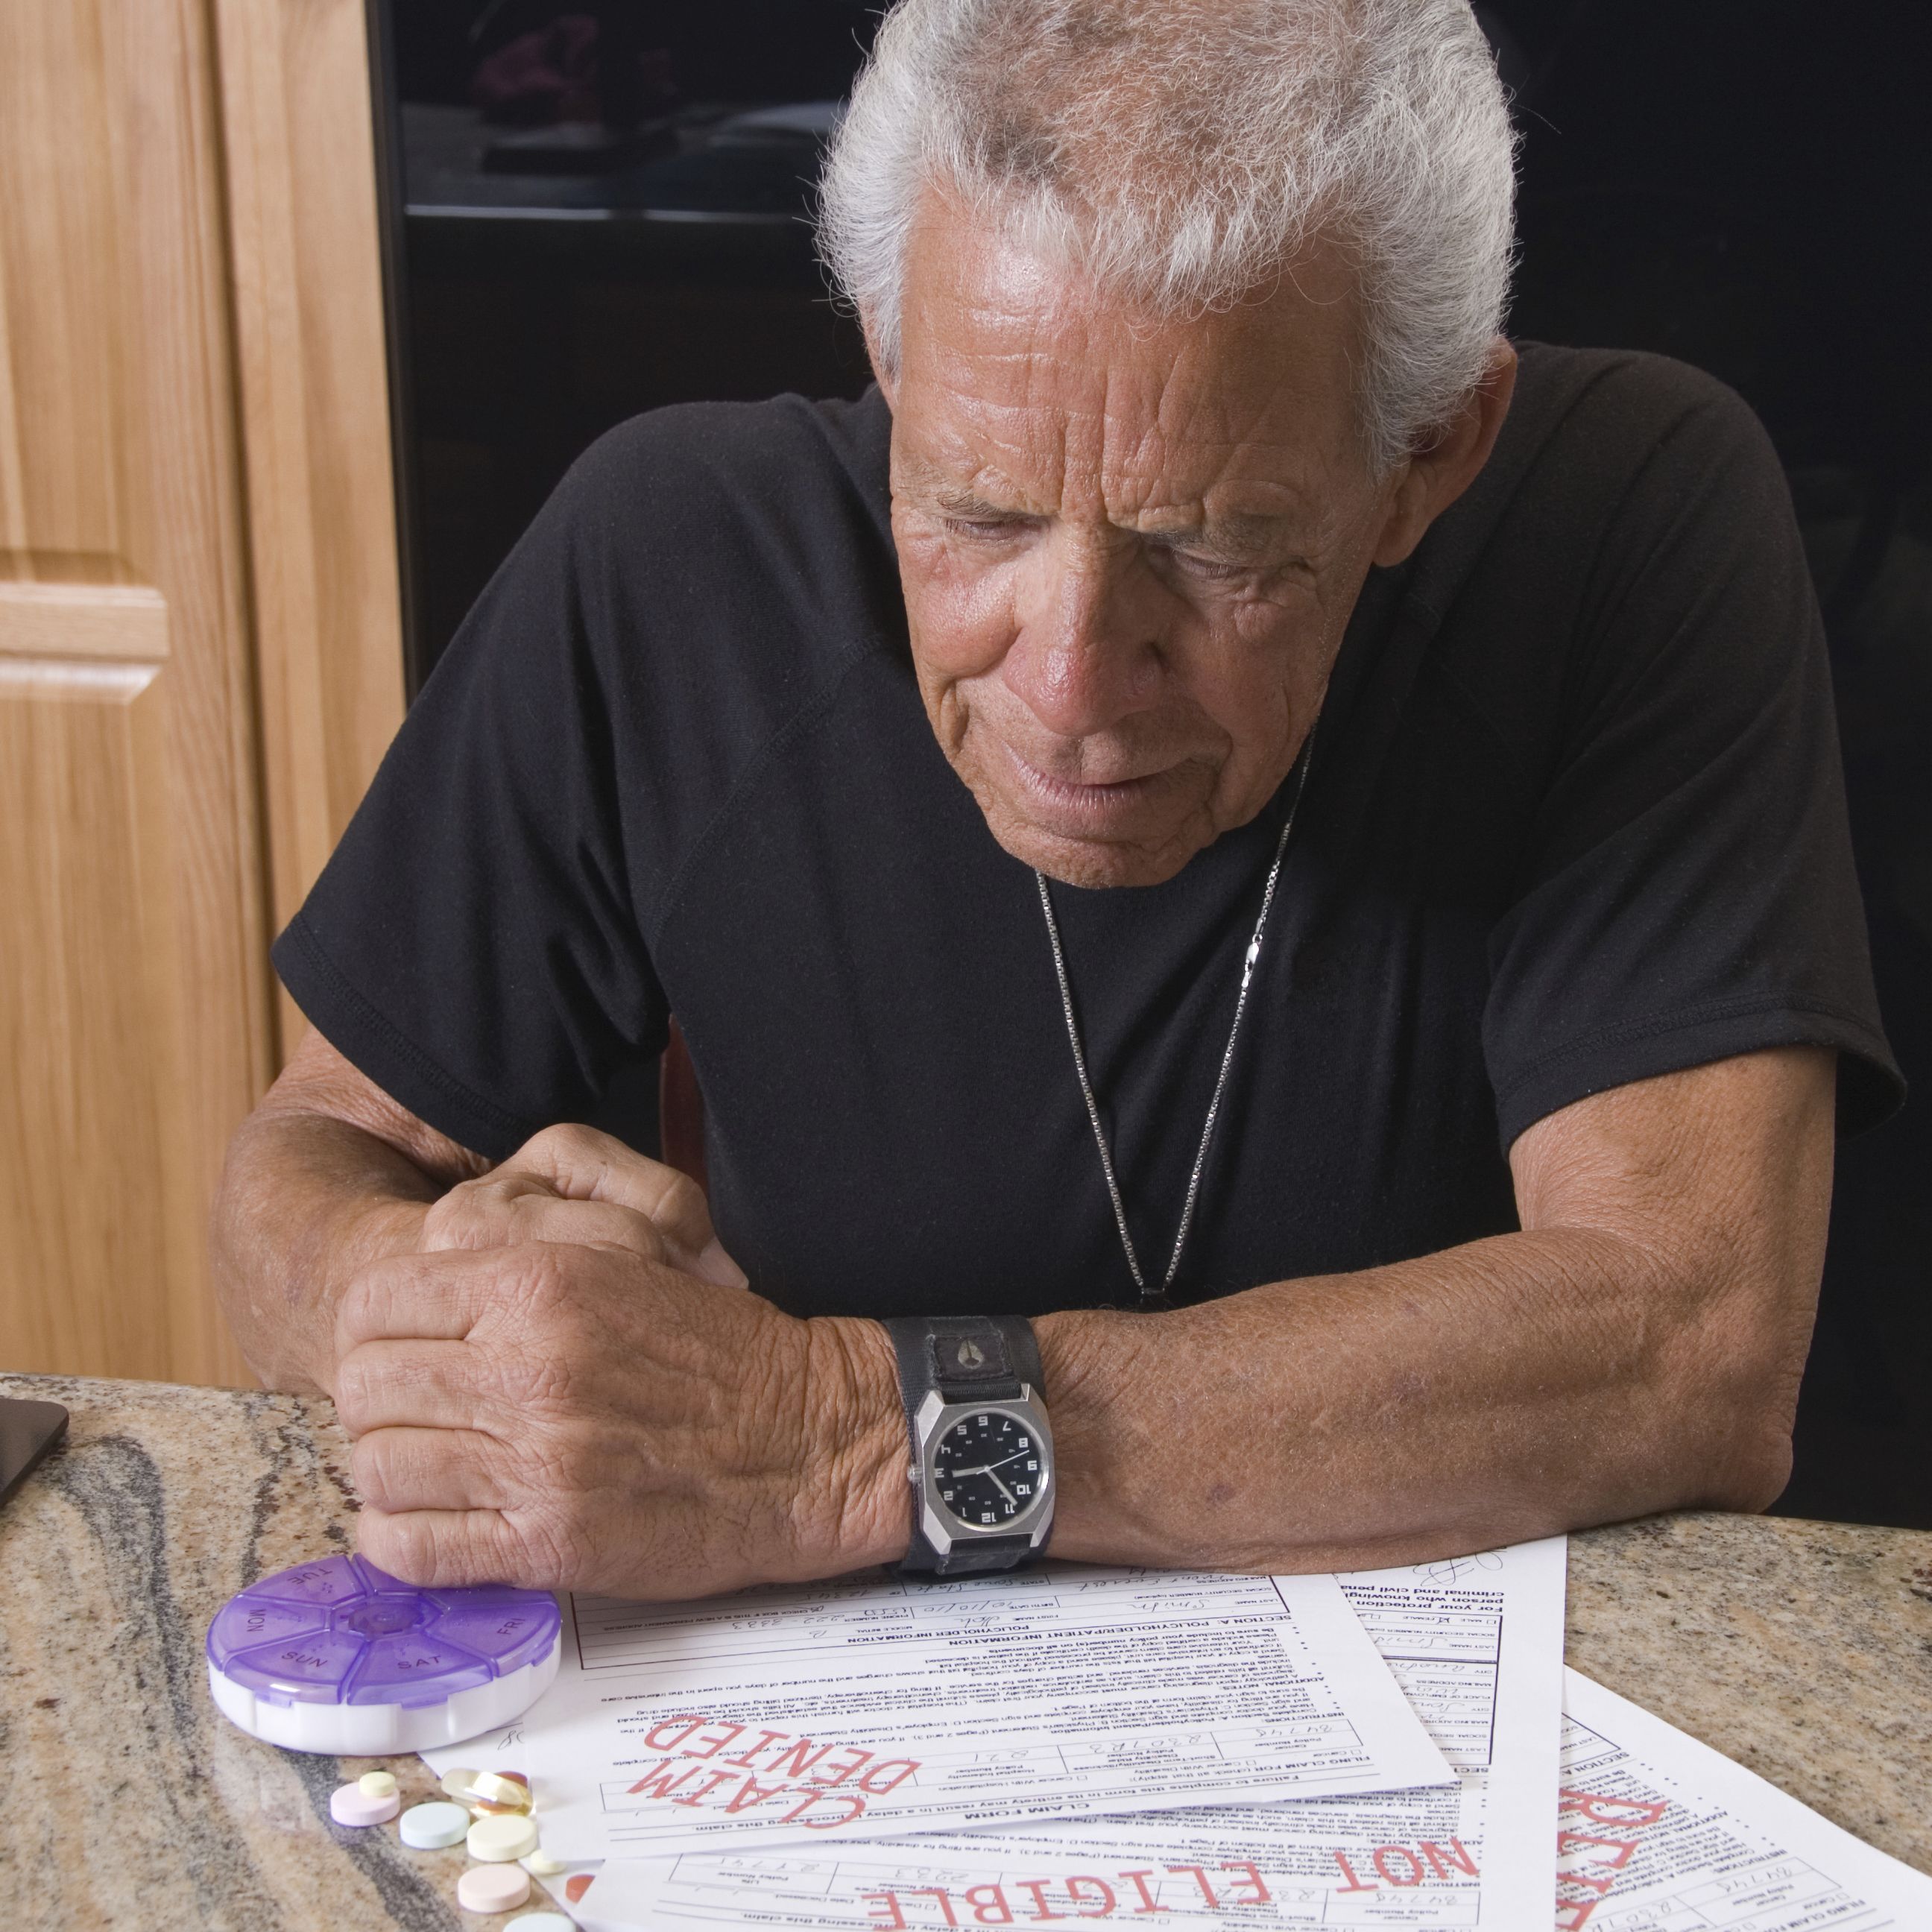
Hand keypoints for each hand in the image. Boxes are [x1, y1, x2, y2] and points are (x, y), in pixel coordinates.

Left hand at [331, 1126, 905, 1597]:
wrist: (809, 1439)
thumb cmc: (722, 1354)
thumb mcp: (625, 1262)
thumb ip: (517, 1272)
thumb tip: (414, 1305)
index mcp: (542, 1284)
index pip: (376, 1305)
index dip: (375, 1332)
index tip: (401, 1352)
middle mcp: (527, 1366)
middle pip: (364, 1387)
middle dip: (378, 1403)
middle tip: (417, 1415)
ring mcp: (534, 1459)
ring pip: (377, 1468)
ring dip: (391, 1473)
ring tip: (432, 1470)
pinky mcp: (547, 1542)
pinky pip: (412, 1549)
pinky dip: (402, 1542)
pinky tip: (435, 1524)